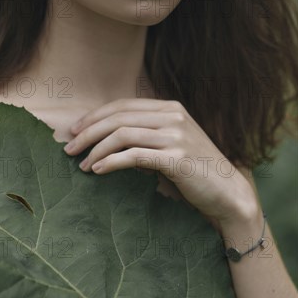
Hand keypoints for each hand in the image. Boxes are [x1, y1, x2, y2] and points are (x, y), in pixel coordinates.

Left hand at [63, 98, 257, 227]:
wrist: (228, 192)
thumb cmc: (195, 170)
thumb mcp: (171, 142)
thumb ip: (147, 132)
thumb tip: (106, 135)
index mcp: (170, 107)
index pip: (123, 105)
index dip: (95, 116)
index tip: (75, 130)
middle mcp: (173, 116)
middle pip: (118, 117)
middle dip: (88, 132)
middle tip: (69, 148)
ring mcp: (176, 135)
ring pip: (122, 135)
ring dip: (95, 150)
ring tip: (81, 164)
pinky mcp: (176, 158)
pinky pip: (133, 155)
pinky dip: (110, 162)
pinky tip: (98, 170)